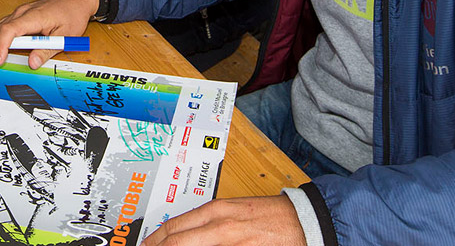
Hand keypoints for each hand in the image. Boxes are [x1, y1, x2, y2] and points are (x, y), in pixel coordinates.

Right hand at [0, 0, 98, 74]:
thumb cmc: (73, 15)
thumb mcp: (66, 36)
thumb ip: (47, 50)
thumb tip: (31, 63)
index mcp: (33, 17)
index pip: (10, 31)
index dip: (1, 46)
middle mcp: (22, 13)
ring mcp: (20, 13)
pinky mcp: (21, 15)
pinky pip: (1, 25)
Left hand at [142, 196, 305, 245]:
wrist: (301, 221)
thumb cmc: (268, 215)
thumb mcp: (231, 212)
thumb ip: (206, 223)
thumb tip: (182, 236)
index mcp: (215, 211)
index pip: (172, 228)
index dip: (153, 240)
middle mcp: (219, 226)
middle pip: (175, 241)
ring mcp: (231, 243)